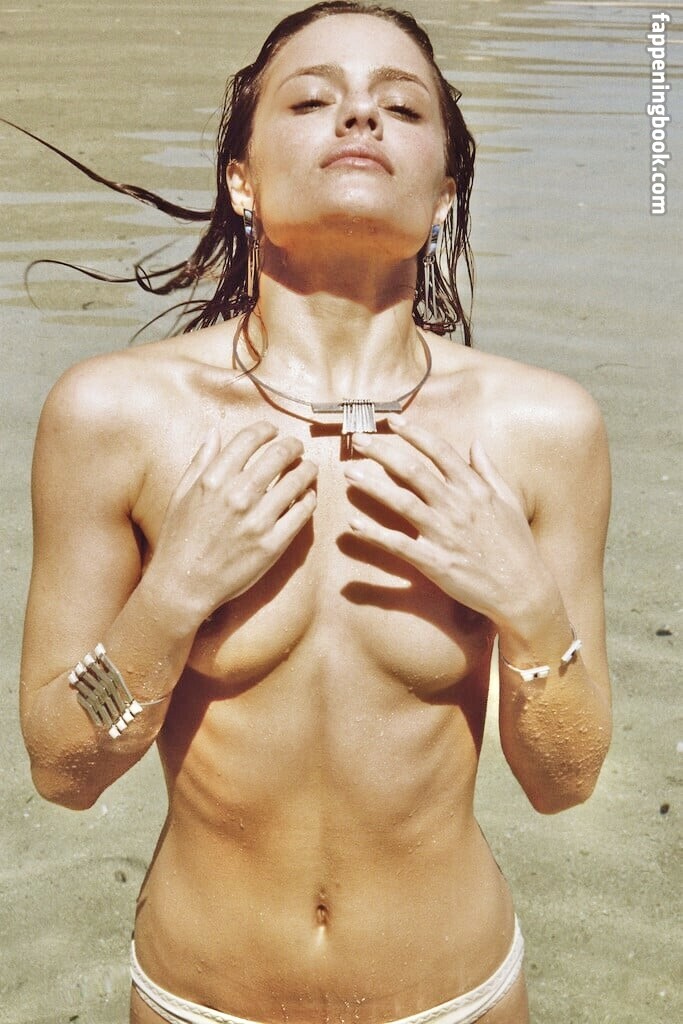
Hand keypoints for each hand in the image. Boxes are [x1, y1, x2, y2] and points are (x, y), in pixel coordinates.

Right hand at [149, 422, 316, 625]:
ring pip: (296, 481)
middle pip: (278, 455)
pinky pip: (302, 512)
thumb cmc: (179, 539)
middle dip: (292, 445)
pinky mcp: (273, 544)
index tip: (273, 431)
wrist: (183, 585)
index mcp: (213, 480)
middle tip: (297, 447)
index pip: (249, 439)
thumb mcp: (181, 495)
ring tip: (309, 468)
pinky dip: (309, 498)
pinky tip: (308, 495)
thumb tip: (215, 432)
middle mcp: (237, 496)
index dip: (266, 429)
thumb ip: (200, 461)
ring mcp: (257, 521)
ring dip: (307, 469)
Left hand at [343, 417, 550, 626]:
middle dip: (383, 452)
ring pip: (402, 502)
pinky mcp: (435, 562)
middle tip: (358, 439)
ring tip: (349, 473)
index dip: (414, 433)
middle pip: (413, 470)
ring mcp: (445, 534)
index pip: (440, 451)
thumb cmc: (517, 546)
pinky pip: (400, 545)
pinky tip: (354, 525)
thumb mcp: (509, 501)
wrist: (523, 590)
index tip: (392, 421)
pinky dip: (376, 535)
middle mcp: (457, 506)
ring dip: (373, 486)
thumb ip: (489, 471)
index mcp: (475, 489)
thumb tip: (476, 443)